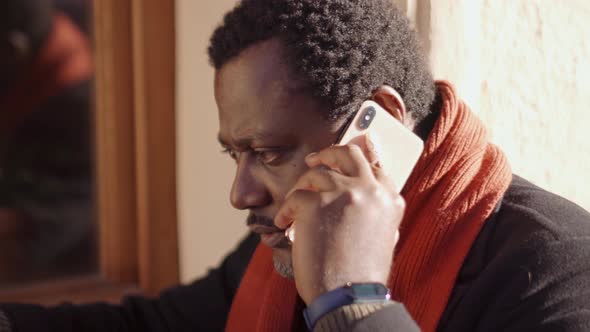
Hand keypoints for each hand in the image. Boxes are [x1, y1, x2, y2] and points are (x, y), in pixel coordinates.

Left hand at [274, 135, 404, 304]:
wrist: (349, 295)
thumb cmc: (361, 272)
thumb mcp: (383, 235)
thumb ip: (374, 209)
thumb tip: (357, 193)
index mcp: (390, 198)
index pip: (374, 164)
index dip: (356, 159)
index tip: (340, 160)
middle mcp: (370, 189)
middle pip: (348, 152)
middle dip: (329, 153)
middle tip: (314, 161)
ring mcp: (343, 193)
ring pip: (316, 173)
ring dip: (301, 187)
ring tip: (294, 207)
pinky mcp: (315, 203)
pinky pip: (294, 196)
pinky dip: (285, 210)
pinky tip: (284, 223)